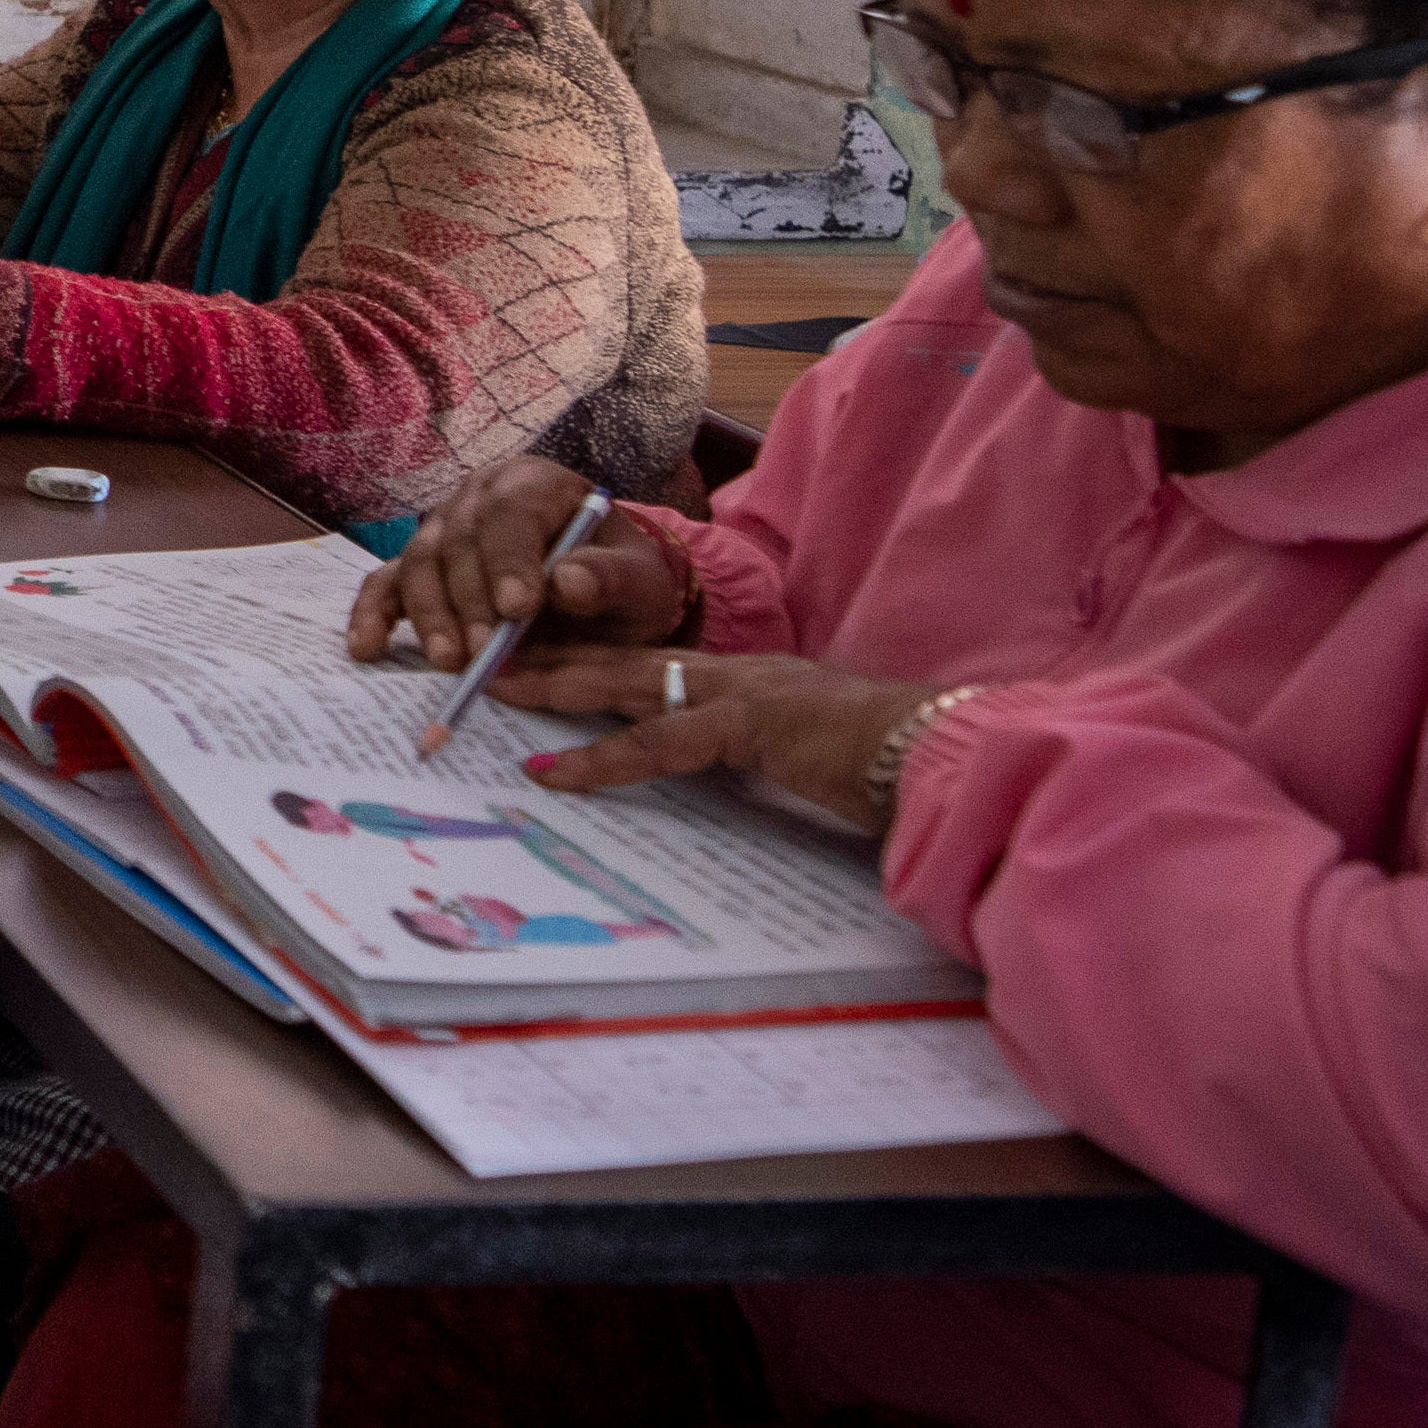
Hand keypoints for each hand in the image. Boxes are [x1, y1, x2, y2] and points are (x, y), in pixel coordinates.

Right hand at [346, 455, 697, 675]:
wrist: (601, 596)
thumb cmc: (619, 581)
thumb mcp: (640, 580)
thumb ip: (613, 578)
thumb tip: (568, 581)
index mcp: (535, 483)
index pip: (512, 512)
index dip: (510, 558)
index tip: (519, 609)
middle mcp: (478, 497)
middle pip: (458, 540)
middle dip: (469, 600)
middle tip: (484, 650)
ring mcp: (441, 530)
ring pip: (418, 563)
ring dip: (429, 614)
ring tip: (449, 661)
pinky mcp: (418, 567)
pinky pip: (385, 584)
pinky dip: (372, 614)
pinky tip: (367, 647)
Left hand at [503, 646, 954, 836]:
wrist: (939, 752)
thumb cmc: (883, 760)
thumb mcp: (805, 752)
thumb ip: (761, 750)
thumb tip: (731, 767)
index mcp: (746, 680)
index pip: (654, 664)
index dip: (592, 660)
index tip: (537, 662)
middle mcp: (734, 674)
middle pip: (625, 657)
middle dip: (554, 655)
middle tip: (488, 657)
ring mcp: (741, 692)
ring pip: (628, 680)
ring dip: (558, 686)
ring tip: (495, 691)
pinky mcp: (751, 725)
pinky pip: (659, 741)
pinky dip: (599, 757)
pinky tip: (551, 773)